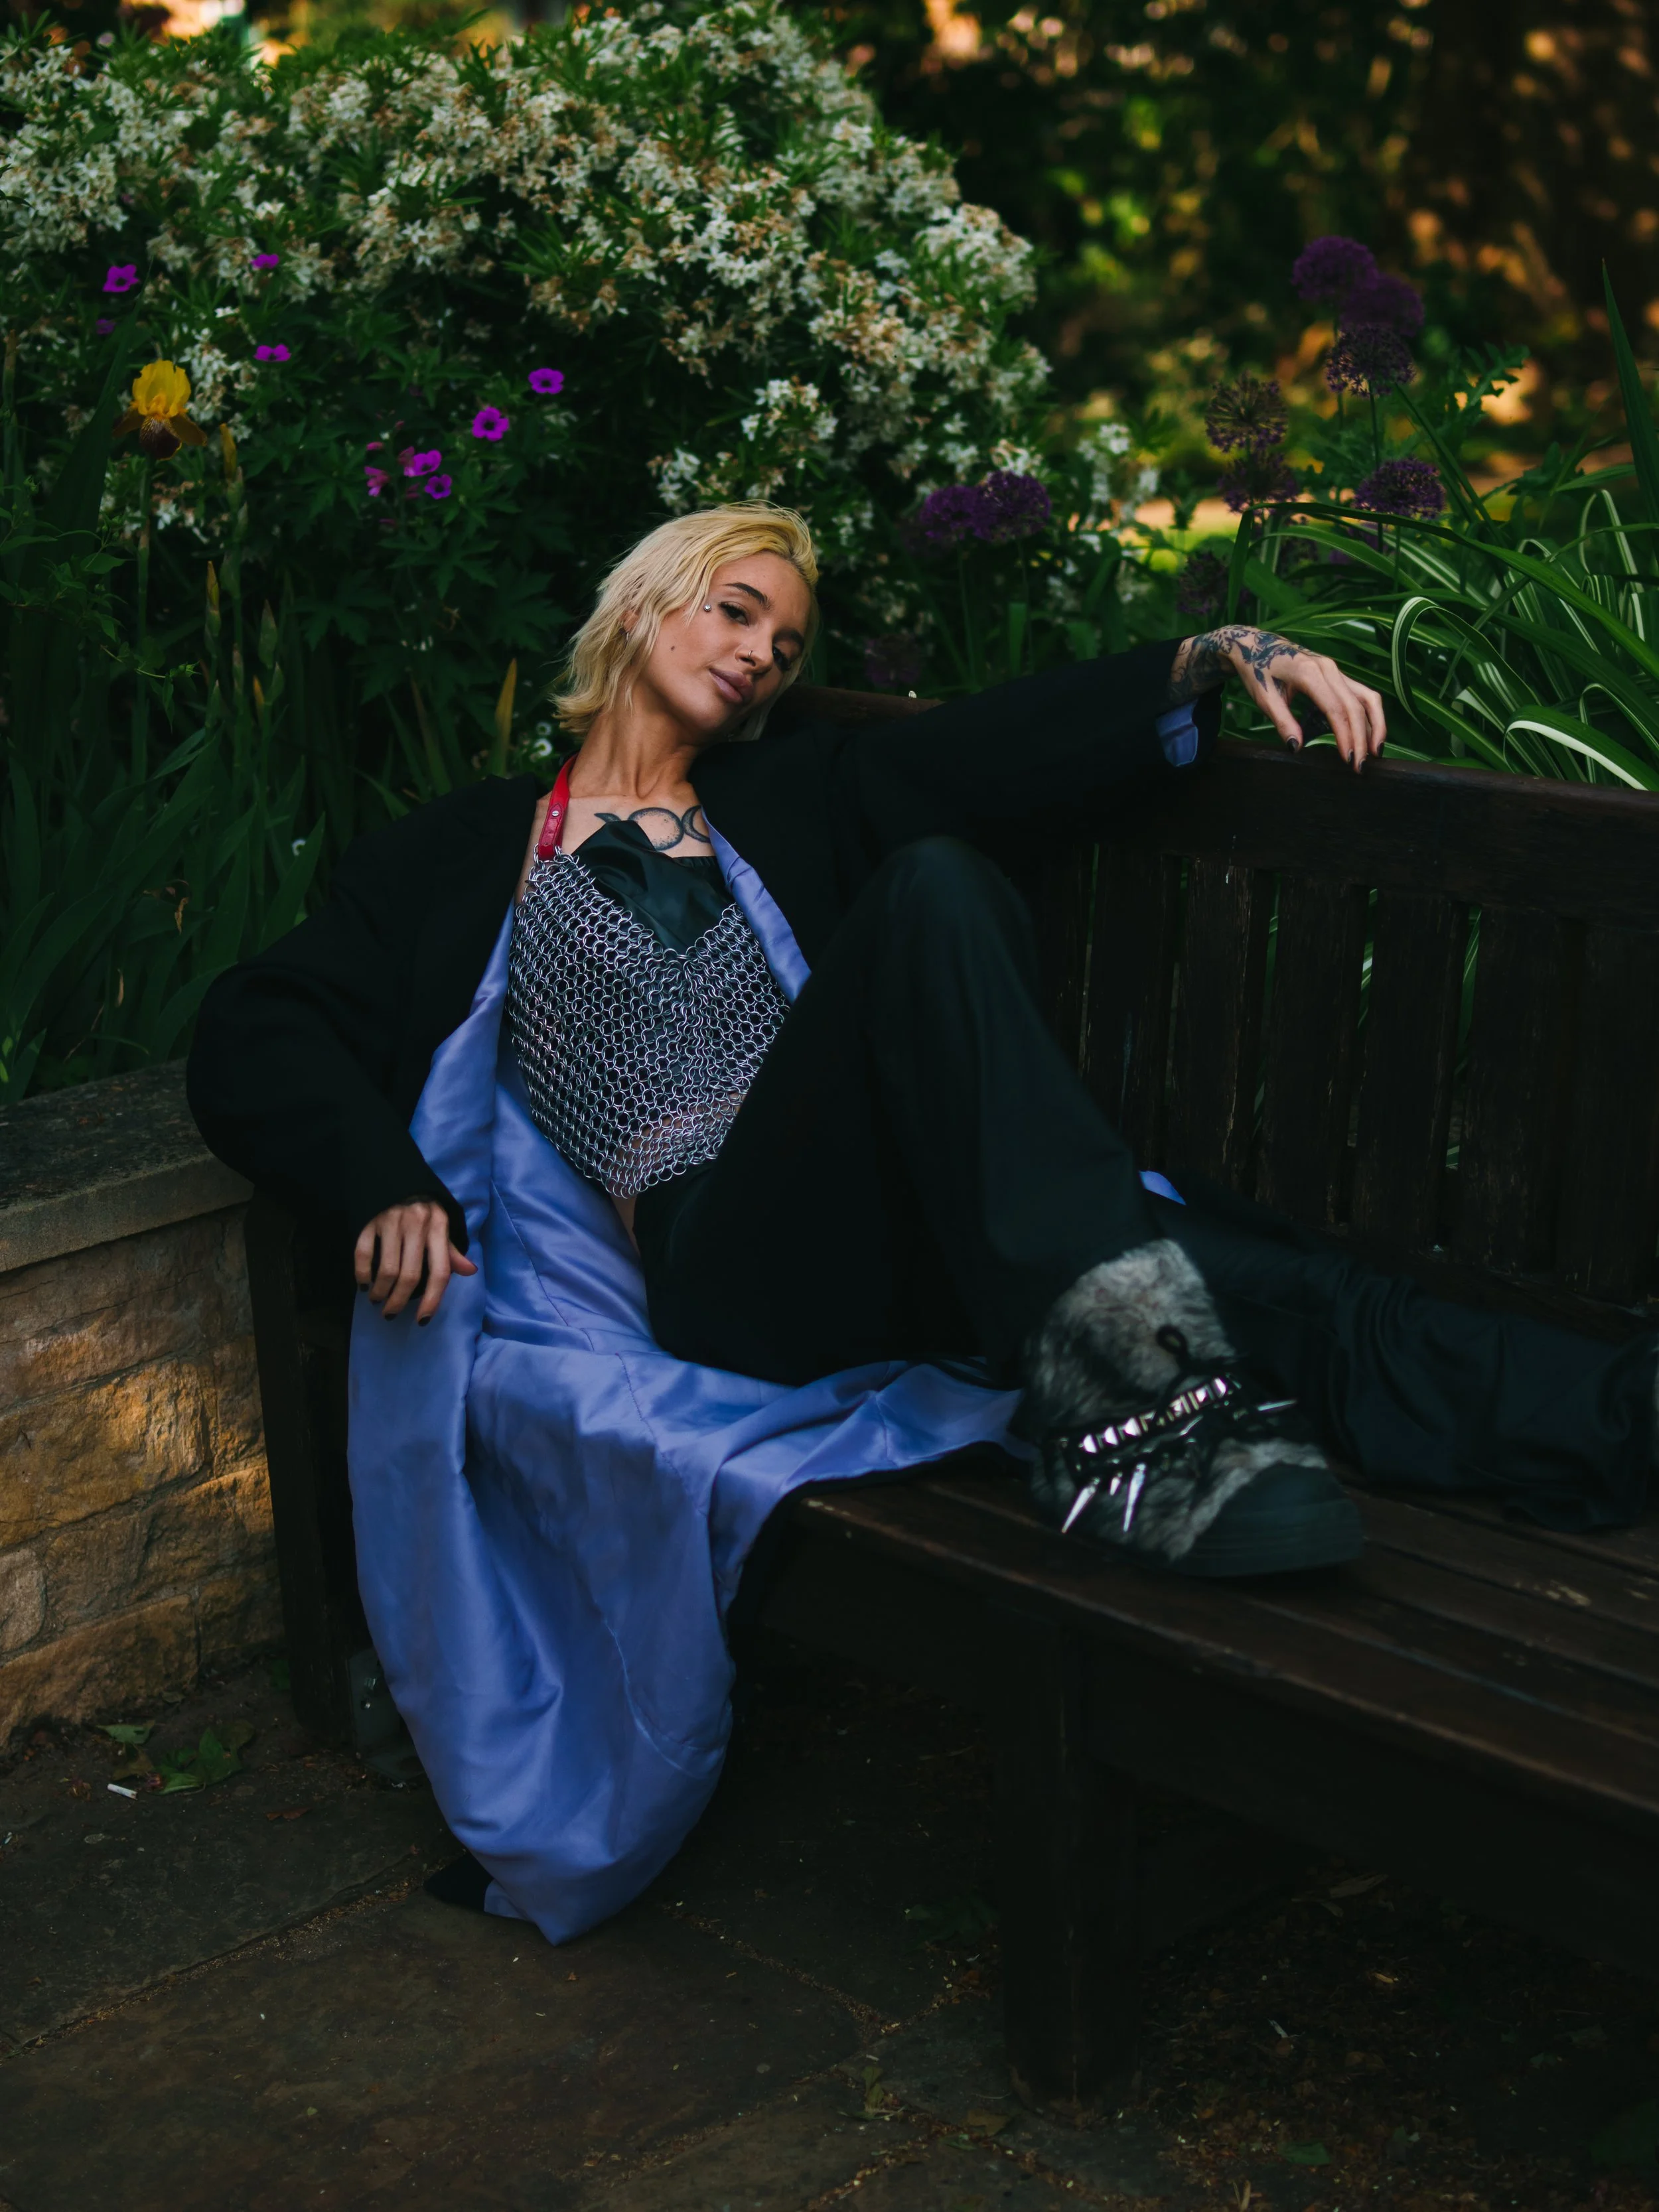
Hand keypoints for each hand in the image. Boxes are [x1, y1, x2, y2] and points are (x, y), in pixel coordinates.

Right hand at [354, 1198, 476, 1324]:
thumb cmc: (423, 1208)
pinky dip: (362, 1274)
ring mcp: (391, 1221)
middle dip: (399, 1302)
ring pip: (386, 1269)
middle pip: (410, 1275)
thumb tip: (470, 1271)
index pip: (440, 1271)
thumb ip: (451, 1251)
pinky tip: (364, 1285)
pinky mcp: (369, 1219)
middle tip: (391, 1314)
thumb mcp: (442, 1225)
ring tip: (378, 1300)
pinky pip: (363, 1254)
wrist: (394, 1175)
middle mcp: (417, 1224)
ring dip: (380, 1292)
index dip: (433, 1300)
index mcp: (439, 1227)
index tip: (421, 1320)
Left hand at [1169, 624, 1386, 771]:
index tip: (1347, 759)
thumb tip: (1297, 748)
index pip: (1335, 709)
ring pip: (1367, 697)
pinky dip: (1369, 715)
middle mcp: (1329, 669)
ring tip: (1375, 752)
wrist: (1257, 646)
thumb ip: (1283, 722)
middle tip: (1360, 766)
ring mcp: (1336, 670)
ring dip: (1375, 725)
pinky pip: (1361, 694)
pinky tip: (1368, 735)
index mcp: (1310, 673)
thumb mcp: (1265, 699)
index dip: (1345, 736)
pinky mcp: (1338, 675)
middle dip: (1361, 737)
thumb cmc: (1258, 671)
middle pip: (1355, 705)